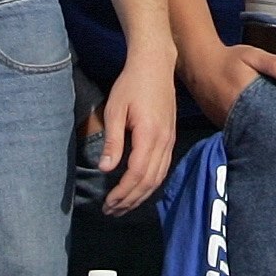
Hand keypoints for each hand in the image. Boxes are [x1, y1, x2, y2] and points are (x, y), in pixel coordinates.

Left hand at [92, 46, 177, 212]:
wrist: (155, 63)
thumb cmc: (131, 84)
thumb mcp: (115, 109)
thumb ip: (112, 141)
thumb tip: (105, 169)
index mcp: (149, 135)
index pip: (137, 174)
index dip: (122, 192)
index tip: (108, 204)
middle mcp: (164, 141)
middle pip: (149, 181)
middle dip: (130, 200)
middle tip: (111, 211)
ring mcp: (170, 140)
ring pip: (158, 177)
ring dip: (141, 195)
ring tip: (123, 206)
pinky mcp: (170, 137)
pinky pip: (163, 168)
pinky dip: (151, 184)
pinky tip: (140, 189)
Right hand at [191, 37, 275, 125]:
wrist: (199, 63)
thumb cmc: (226, 59)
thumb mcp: (252, 55)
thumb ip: (273, 64)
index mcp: (245, 96)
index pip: (268, 117)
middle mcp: (234, 113)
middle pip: (259, 128)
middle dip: (272, 128)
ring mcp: (226, 121)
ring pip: (248, 132)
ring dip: (259, 129)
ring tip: (272, 125)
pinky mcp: (220, 124)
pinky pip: (237, 130)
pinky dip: (247, 128)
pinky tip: (254, 122)